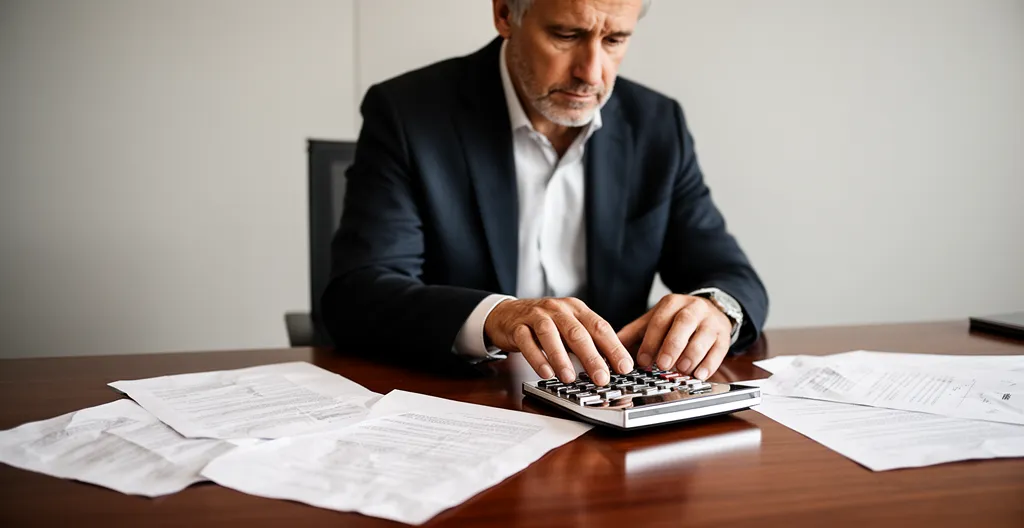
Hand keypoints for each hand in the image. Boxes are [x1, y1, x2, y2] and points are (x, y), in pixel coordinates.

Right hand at [484, 297, 633, 385]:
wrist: (507, 313)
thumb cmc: (545, 323)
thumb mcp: (569, 327)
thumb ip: (588, 342)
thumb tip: (611, 366)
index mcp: (576, 309)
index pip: (599, 327)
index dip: (613, 347)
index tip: (625, 367)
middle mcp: (558, 310)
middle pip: (577, 332)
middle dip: (591, 357)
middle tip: (601, 378)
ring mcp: (536, 316)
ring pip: (550, 335)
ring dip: (561, 358)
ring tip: (570, 378)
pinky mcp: (517, 327)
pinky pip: (527, 342)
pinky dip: (537, 358)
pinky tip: (545, 373)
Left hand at [616, 294, 731, 380]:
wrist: (711, 309)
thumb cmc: (677, 320)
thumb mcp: (655, 320)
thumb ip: (634, 333)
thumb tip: (609, 348)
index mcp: (672, 303)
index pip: (660, 320)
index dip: (650, 341)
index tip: (642, 360)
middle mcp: (693, 309)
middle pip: (683, 324)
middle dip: (672, 345)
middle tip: (662, 365)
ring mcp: (711, 321)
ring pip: (703, 336)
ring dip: (691, 355)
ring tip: (681, 370)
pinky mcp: (724, 336)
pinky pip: (719, 350)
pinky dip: (709, 364)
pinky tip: (699, 375)